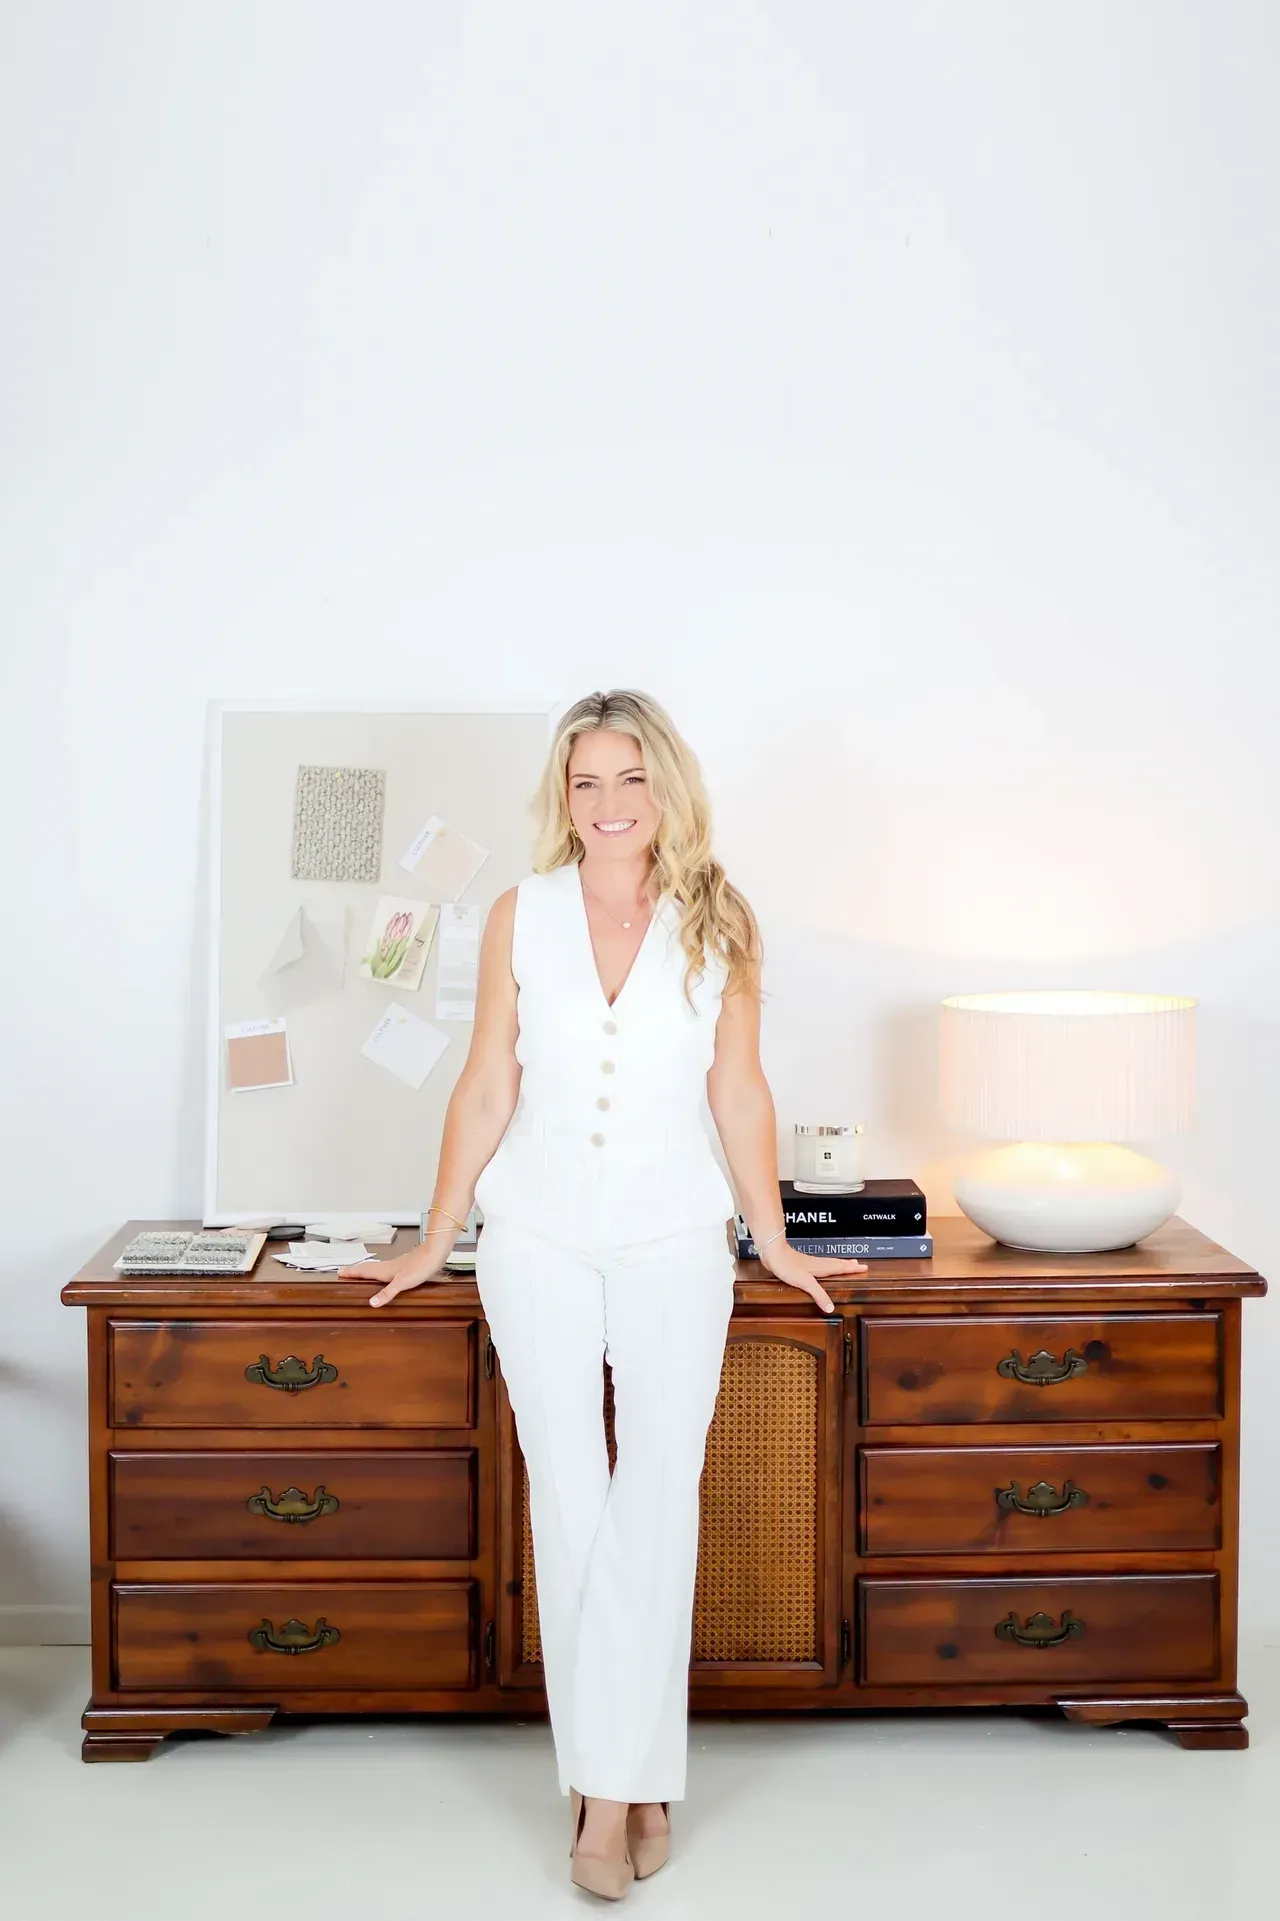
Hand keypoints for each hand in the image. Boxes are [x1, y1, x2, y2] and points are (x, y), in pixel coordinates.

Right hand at [340, 1236, 454, 1306]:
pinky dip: (380, 1272)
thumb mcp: (402, 1283)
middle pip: (368, 1268)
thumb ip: (387, 1293)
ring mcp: (397, 1265)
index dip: (351, 1272)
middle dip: (356, 1270)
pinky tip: (386, 1274)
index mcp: (385, 1270)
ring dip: (366, 1270)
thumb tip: (371, 1303)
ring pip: (376, 1267)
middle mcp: (388, 1267)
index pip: (363, 1271)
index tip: (339, 1272)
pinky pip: (386, 1269)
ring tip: (360, 1273)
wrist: (435, 1253)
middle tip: (345, 1272)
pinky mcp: (405, 1266)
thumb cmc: (420, 1266)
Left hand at [757, 1238, 867, 1314]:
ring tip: (845, 1264)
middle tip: (859, 1264)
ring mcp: (808, 1263)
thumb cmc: (788, 1265)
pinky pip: (818, 1265)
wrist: (773, 1253)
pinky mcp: (800, 1264)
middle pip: (836, 1264)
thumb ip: (819, 1294)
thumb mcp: (806, 1283)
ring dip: (838, 1264)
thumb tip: (831, 1307)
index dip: (852, 1268)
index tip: (864, 1267)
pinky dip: (825, 1265)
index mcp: (821, 1267)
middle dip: (848, 1265)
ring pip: (828, 1263)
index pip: (841, 1268)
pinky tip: (819, 1267)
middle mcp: (817, 1264)